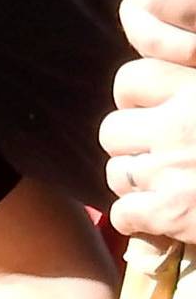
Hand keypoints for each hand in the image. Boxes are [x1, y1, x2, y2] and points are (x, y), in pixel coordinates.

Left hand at [100, 56, 195, 240]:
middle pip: (112, 131)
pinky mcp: (172, 211)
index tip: (156, 115)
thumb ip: (185, 84)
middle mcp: (178, 123)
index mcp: (195, 86)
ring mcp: (171, 168)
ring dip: (136, 185)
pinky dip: (138, 220)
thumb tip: (161, 78)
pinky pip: (122, 214)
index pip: (128, 82)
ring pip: (116, 174)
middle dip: (131, 148)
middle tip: (161, 159)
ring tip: (169, 188)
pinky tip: (161, 218)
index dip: (136, 103)